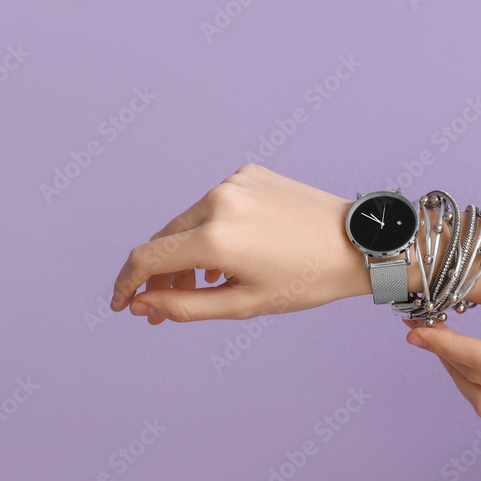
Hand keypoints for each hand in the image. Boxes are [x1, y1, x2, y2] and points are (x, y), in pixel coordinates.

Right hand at [110, 164, 364, 322]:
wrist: (358, 243)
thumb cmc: (306, 280)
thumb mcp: (244, 304)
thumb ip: (185, 306)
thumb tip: (143, 304)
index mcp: (215, 238)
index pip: (146, 258)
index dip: (126, 284)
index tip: (121, 305)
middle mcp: (218, 201)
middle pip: (165, 239)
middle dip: (158, 276)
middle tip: (161, 307)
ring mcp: (233, 182)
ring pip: (188, 222)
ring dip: (185, 254)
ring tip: (200, 286)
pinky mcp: (249, 173)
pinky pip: (215, 205)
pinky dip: (211, 231)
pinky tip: (226, 257)